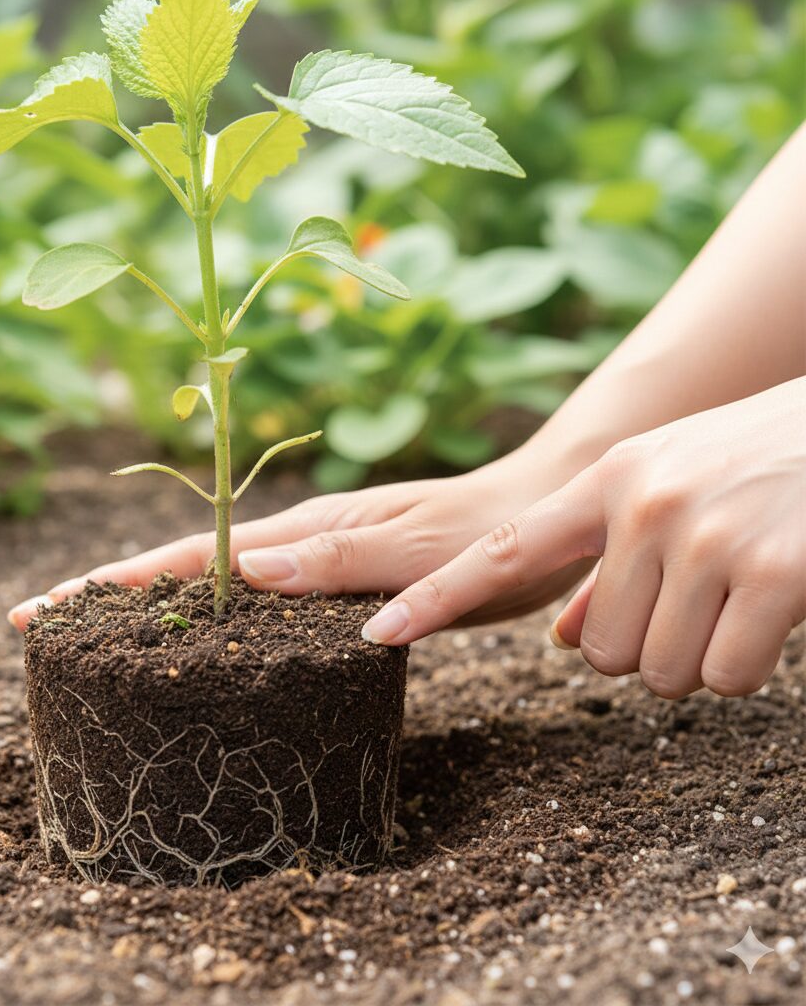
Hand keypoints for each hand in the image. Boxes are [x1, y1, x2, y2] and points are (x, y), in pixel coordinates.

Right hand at [8, 446, 588, 629]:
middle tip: (40, 625)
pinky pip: (256, 599)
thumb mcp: (420, 549)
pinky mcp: (338, 576)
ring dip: (150, 603)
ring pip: (214, 582)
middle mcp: (301, 542)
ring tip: (94, 635)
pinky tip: (201, 637)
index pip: (191, 559)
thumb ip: (343, 558)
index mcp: (307, 534)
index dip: (116, 583)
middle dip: (109, 593)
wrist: (541, 510)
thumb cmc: (489, 533)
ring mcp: (316, 557)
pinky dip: (211, 614)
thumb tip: (250, 571)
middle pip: (184, 567)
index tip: (45, 609)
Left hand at [362, 379, 805, 697]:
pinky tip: (771, 615)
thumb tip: (564, 640)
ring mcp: (706, 536)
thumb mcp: (668, 491)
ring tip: (734, 598)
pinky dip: (744, 667)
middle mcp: (644, 504)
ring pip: (658, 671)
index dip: (434, 598)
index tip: (376, 632)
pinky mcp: (774, 573)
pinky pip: (724, 676)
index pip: (500, 552)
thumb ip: (604, 564)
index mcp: (608, 480)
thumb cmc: (758, 466)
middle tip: (694, 602)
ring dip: (696, 659)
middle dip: (642, 648)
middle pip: (600, 649)